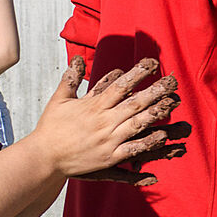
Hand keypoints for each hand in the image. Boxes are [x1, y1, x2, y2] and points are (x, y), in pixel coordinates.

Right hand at [30, 58, 183, 185]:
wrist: (43, 158)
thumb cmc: (51, 128)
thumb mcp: (59, 100)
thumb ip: (71, 79)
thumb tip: (76, 59)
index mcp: (93, 106)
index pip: (120, 85)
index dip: (138, 73)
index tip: (152, 63)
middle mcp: (103, 121)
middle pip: (134, 102)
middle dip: (156, 90)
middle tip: (173, 80)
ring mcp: (108, 140)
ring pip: (137, 123)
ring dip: (157, 112)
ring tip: (173, 102)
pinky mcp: (110, 157)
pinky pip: (133, 149)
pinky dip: (147, 142)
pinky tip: (162, 135)